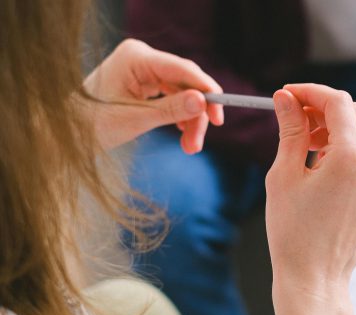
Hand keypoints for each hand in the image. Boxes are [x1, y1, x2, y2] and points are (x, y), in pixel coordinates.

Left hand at [82, 39, 223, 153]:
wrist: (66, 133)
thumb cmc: (93, 124)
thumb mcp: (137, 119)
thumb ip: (172, 109)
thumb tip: (203, 102)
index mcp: (135, 57)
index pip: (182, 69)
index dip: (206, 91)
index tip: (219, 116)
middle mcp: (141, 57)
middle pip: (186, 83)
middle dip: (196, 114)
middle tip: (197, 144)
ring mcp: (143, 68)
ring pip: (182, 92)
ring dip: (189, 120)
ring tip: (189, 147)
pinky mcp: (144, 81)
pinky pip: (172, 96)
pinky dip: (179, 115)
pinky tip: (182, 132)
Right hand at [265, 84, 355, 314]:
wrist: (315, 278)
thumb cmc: (293, 231)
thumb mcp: (284, 176)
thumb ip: (290, 130)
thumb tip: (285, 98)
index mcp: (350, 158)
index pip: (337, 102)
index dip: (311, 91)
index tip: (290, 95)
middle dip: (326, 108)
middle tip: (297, 119)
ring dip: (345, 128)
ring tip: (315, 145)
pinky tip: (332, 169)